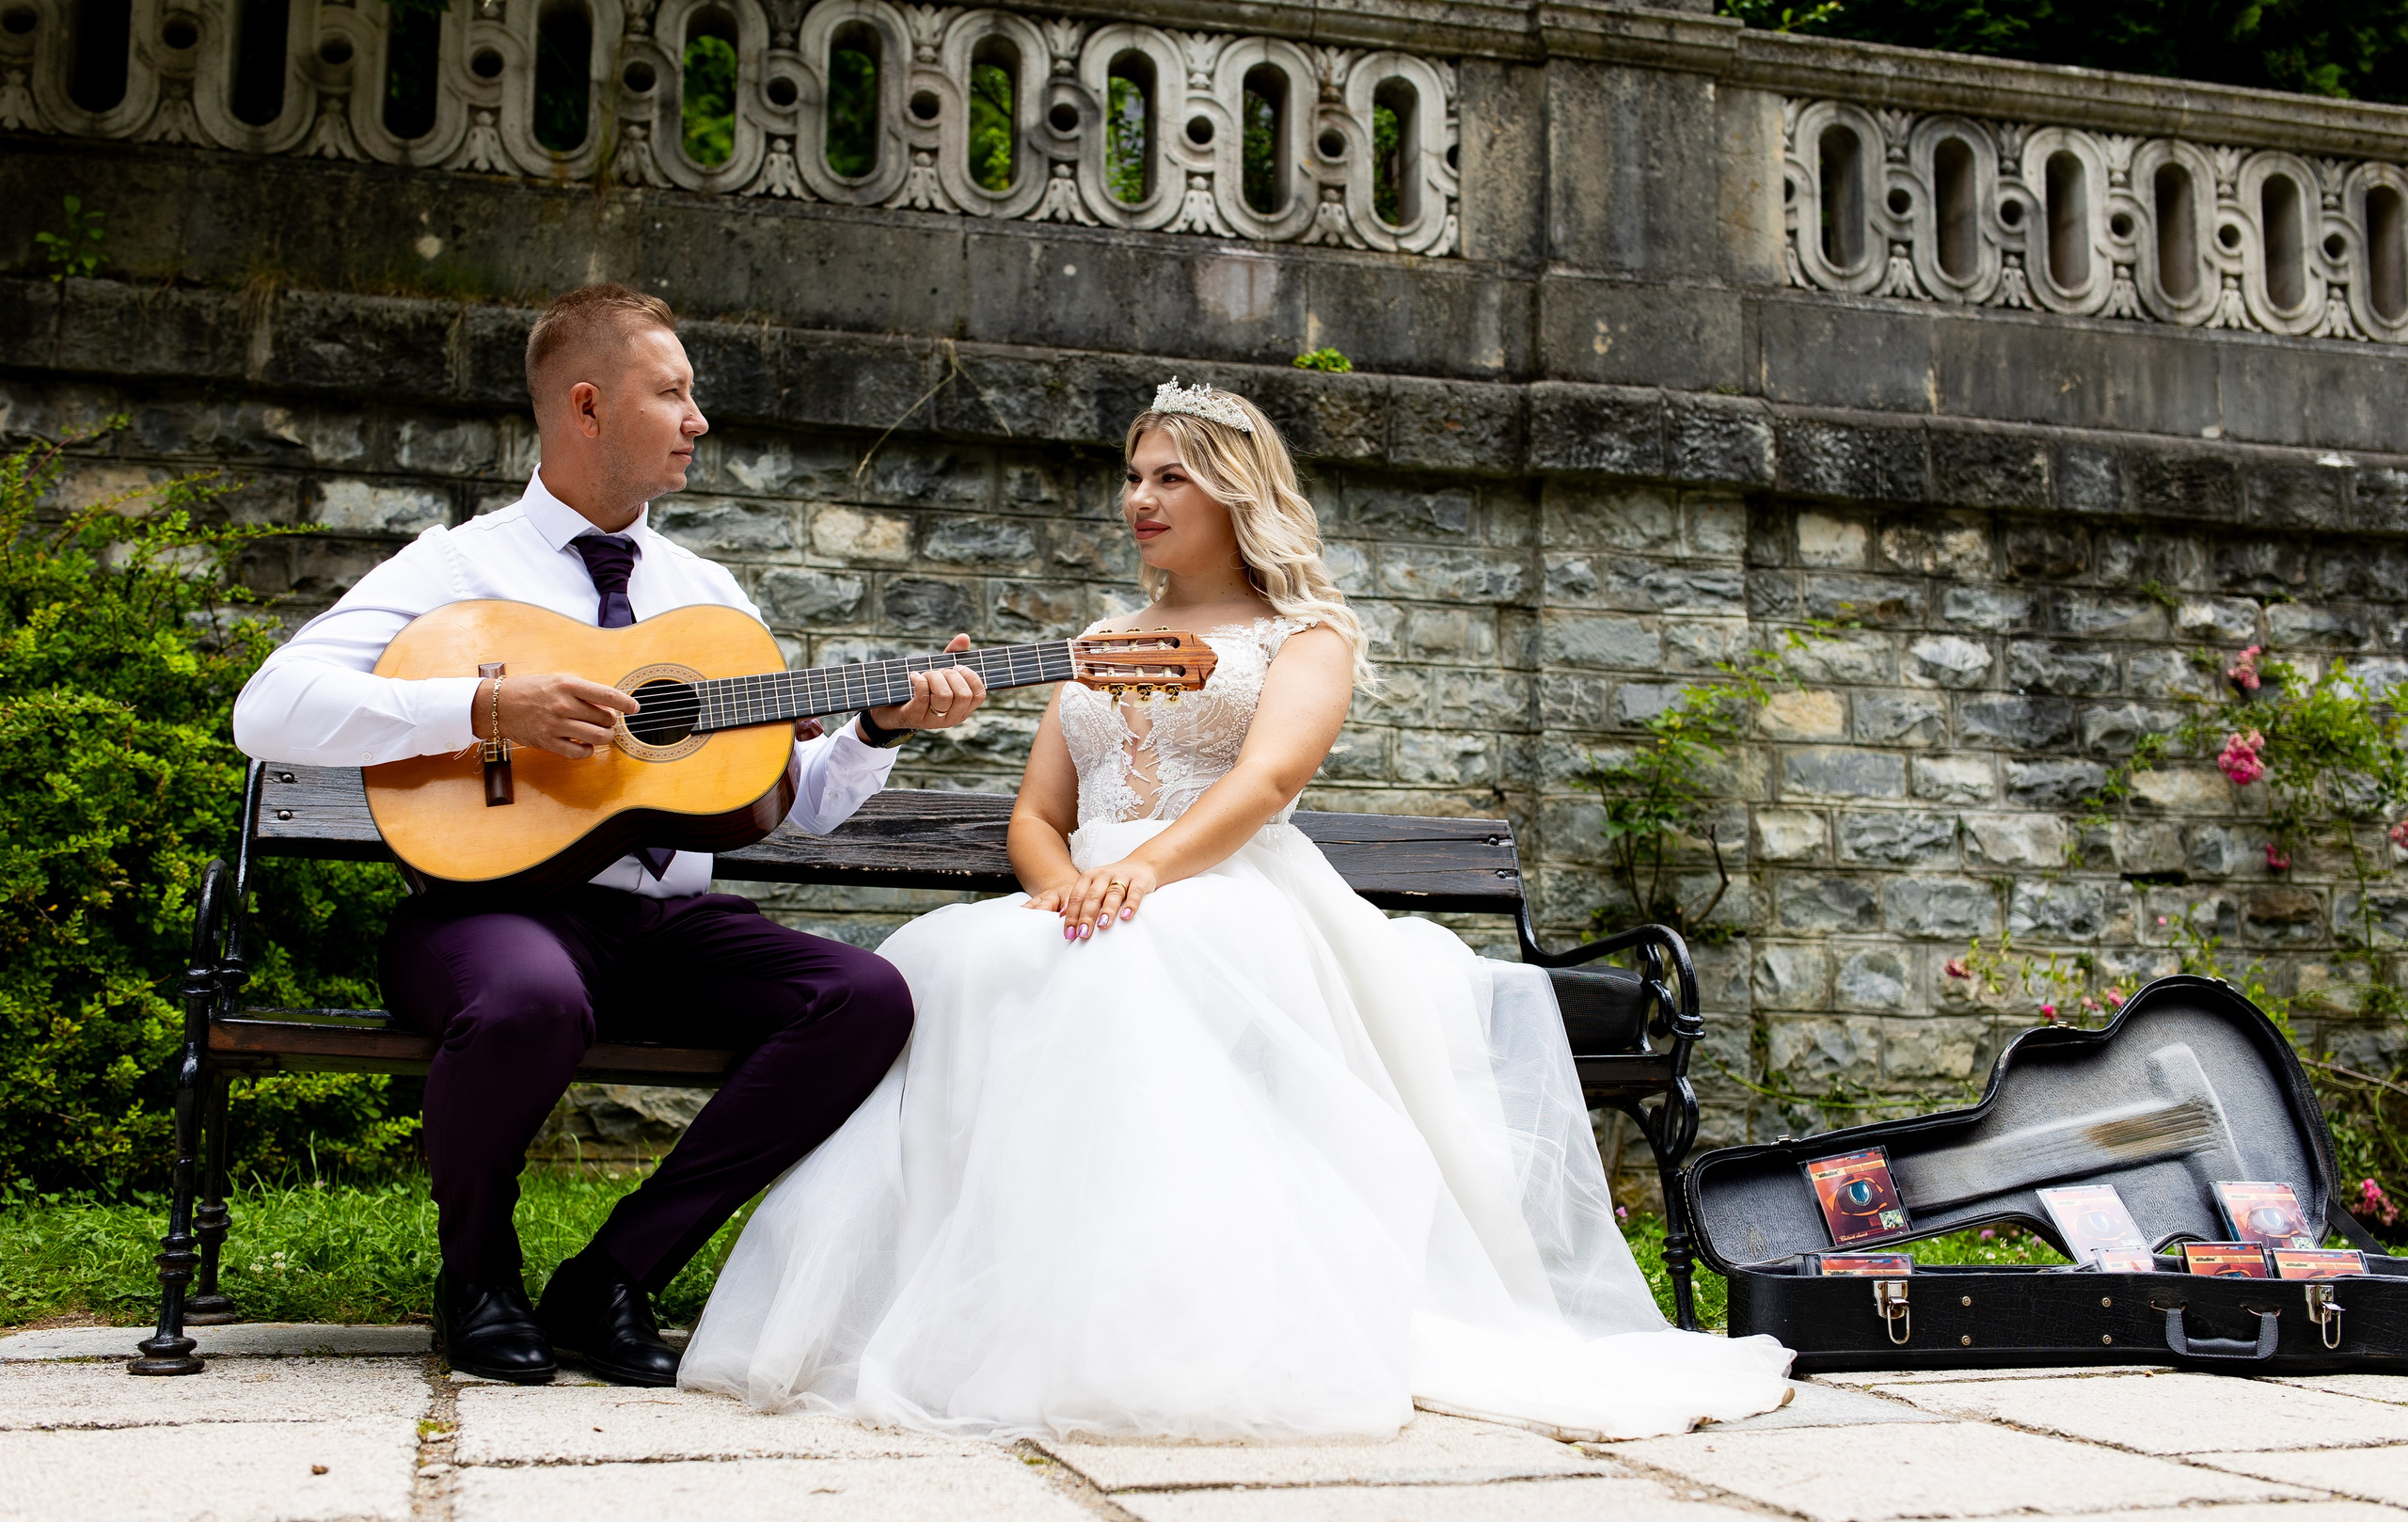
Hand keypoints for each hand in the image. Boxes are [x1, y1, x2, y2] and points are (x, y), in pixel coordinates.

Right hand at [489, 673, 639, 758]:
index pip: (607, 695)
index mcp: (568, 685)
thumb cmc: (530, 690)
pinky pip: (580, 752)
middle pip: (606, 719)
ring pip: (598, 737)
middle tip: (606, 721)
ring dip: (605, 737)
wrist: (498, 704)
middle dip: (611, 722)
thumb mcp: (558, 680)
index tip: (635, 708)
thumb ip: (583, 691)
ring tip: (601, 734)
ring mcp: (556, 725)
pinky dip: (588, 751)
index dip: (626, 703)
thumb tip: (610, 704)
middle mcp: (564, 704)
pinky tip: (585, 744)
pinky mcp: (548, 742)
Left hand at [866, 633, 986, 731]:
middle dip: (951, 675)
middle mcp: (952, 718)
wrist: (892, 709)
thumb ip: (954, 654)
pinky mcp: (916, 717)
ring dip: (934, 677)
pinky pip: (923, 696)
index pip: (979, 695)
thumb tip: (964, 637)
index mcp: (963, 708)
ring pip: (944, 695)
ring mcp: (934, 720)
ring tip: (926, 674)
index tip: (957, 666)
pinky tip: (913, 676)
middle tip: (939, 671)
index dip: (971, 676)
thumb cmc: (922, 688)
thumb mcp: (940, 672)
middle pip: (963, 694)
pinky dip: (919, 680)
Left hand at [1049, 857, 1159, 940]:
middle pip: (1092, 896)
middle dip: (1086, 916)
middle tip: (1083, 934)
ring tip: (1102, 926)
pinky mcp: (1140, 880)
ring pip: (1113, 893)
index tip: (1069, 934)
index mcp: (1089, 877)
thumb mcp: (1095, 887)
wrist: (1141, 865)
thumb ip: (1081, 900)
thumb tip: (1064, 919)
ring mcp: (1122, 876)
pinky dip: (1131, 904)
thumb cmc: (1114, 882)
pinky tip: (1126, 916)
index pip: (1077, 897)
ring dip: (1107, 910)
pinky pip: (1135, 892)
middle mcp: (1103, 875)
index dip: (1072, 916)